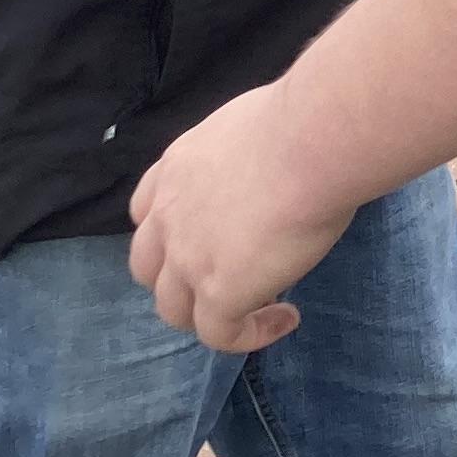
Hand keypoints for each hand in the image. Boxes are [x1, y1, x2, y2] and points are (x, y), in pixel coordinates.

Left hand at [129, 82, 350, 351]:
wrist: (311, 141)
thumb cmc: (301, 121)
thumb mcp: (252, 126)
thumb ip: (246, 152)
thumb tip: (279, 157)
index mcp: (176, 169)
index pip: (145, 212)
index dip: (168, 235)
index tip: (207, 240)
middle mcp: (169, 214)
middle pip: (148, 268)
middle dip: (180, 281)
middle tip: (230, 279)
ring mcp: (187, 258)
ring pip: (174, 309)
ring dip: (210, 315)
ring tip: (258, 309)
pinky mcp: (219, 292)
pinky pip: (220, 335)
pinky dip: (250, 335)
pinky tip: (286, 319)